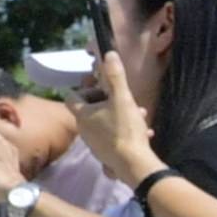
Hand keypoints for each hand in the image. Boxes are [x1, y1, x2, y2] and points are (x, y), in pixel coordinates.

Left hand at [77, 41, 160, 182]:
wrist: (133, 163)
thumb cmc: (125, 128)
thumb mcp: (122, 98)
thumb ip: (115, 76)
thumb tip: (108, 54)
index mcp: (82, 114)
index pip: (72, 96)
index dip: (87, 88)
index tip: (104, 88)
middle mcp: (83, 129)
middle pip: (91, 108)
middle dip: (110, 101)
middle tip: (125, 100)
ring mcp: (93, 142)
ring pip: (105, 121)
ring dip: (121, 114)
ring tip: (140, 114)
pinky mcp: (105, 152)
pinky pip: (113, 135)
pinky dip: (125, 129)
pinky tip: (144, 132)